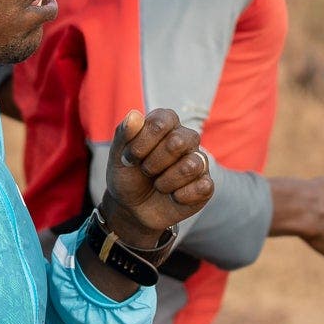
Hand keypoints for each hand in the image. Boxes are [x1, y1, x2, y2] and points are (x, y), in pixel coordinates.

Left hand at [100, 108, 214, 249]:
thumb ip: (124, 134)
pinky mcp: (205, 185)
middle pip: (178, 142)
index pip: (161, 122)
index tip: (129, 157)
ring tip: (159, 185)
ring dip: (165, 182)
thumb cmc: (128, 175)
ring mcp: (198, 161)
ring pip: (191, 165)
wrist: (132, 208)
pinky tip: (173, 197)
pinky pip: (203, 187)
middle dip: (153, 163)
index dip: (142, 142)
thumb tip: (134, 115)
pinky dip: (181, 196)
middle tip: (144, 171)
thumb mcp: (118, 156)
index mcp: (166, 123)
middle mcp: (186, 138)